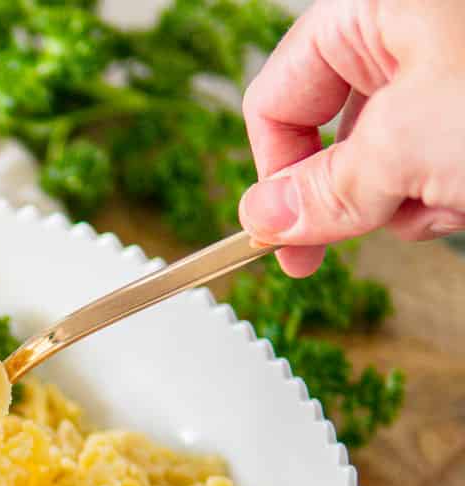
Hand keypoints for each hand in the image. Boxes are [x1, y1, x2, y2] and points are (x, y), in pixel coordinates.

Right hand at [238, 0, 464, 276]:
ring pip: (381, 165)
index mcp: (371, 10)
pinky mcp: (463, 119)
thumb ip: (324, 189)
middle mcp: (403, 36)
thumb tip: (264, 216)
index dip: (274, 174)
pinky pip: (427, 170)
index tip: (281, 238)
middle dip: (355, 194)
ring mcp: (441, 76)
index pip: (275, 100)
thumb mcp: (406, 146)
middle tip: (375, 220)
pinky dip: (445, 196)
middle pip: (328, 140)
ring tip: (452, 192)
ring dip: (407, 203)